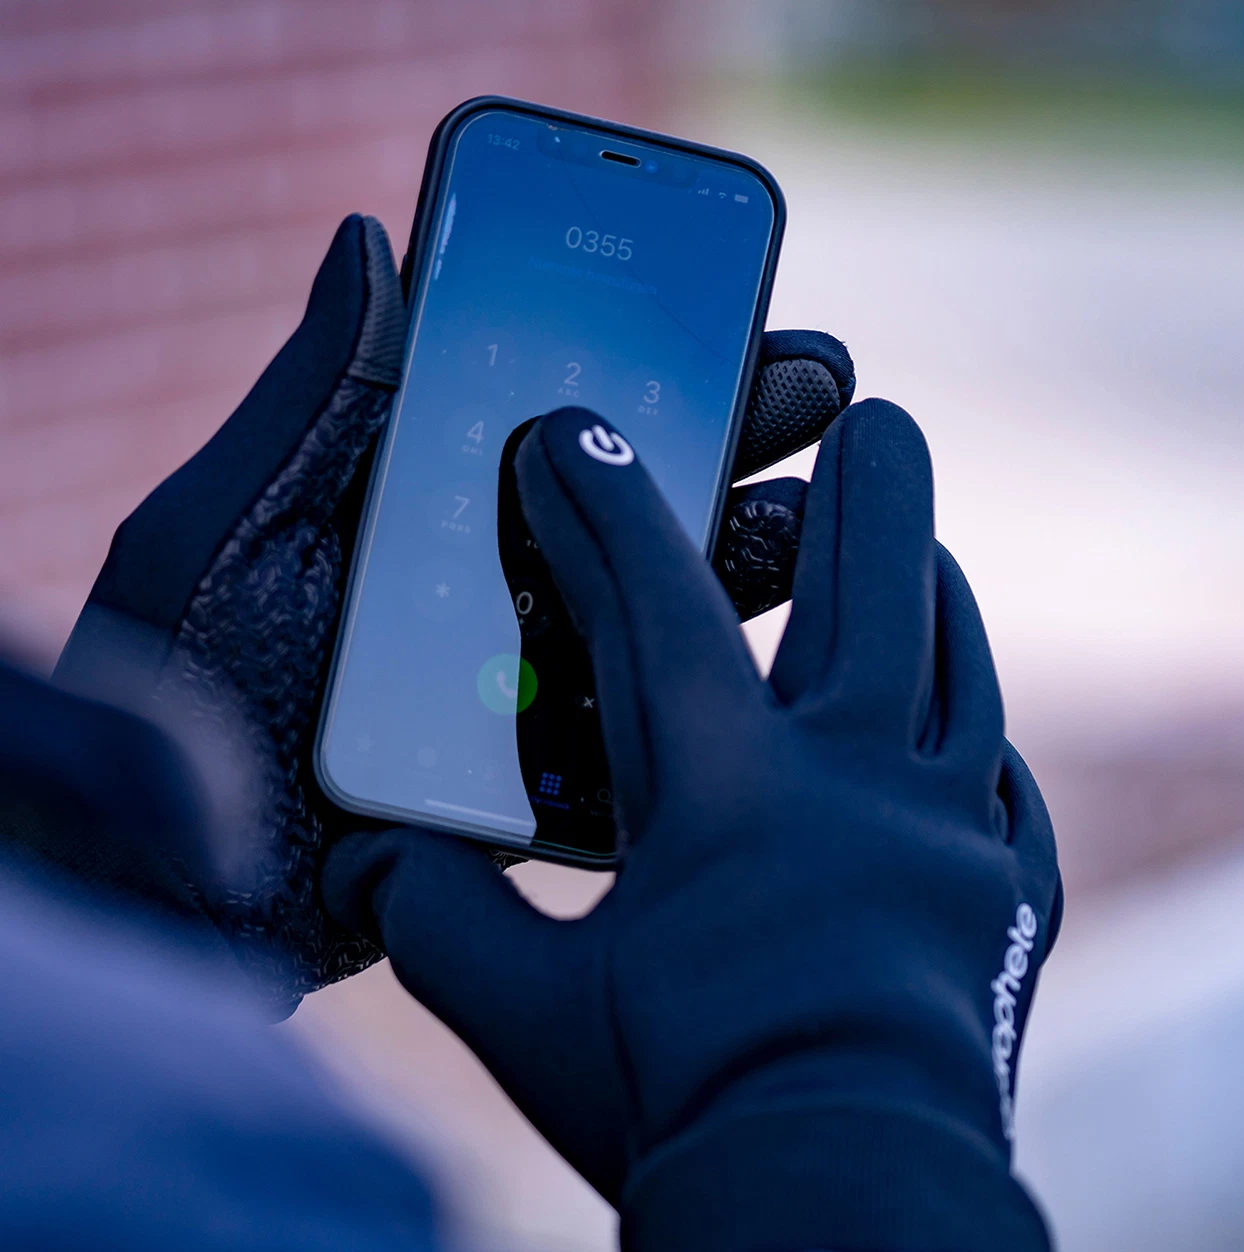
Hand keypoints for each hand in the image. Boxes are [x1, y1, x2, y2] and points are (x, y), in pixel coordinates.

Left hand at [52, 213, 854, 1010]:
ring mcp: (521, 680)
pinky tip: (778, 667)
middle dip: (729, 434)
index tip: (722, 297)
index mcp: (419, 508)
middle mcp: (485, 584)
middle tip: (821, 383)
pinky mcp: (545, 775)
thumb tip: (371, 238)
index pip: (546, 411)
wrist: (174, 888)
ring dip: (746, 559)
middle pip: (627, 496)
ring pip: (657, 607)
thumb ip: (313, 408)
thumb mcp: (229, 535)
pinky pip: (643, 728)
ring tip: (825, 522)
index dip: (640, 350)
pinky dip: (711, 694)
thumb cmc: (178, 696)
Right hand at [324, 403, 1062, 1250]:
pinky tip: (956, 724)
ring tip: (918, 546)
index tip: (570, 433)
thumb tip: (367, 869)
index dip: (600, 508)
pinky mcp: (1005, 888)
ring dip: (932, 585)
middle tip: (870, 411)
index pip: (655, 606)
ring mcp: (948, 828)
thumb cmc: (682, 1102)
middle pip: (877, 588)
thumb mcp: (529, 1015)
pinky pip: (1002, 772)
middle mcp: (857, 782)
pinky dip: (974, 728)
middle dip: (864, 488)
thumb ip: (436, 921)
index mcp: (729, 791)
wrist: (843, 1202)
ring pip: (960, 660)